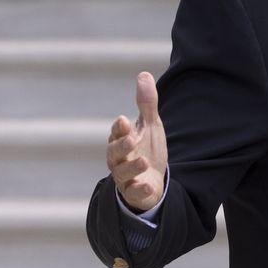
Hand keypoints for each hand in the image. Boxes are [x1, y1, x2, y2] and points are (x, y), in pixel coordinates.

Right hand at [107, 72, 167, 212]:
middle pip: (114, 153)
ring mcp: (125, 178)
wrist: (153, 180)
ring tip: (143, 161)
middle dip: (121, 146)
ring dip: (132, 167)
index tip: (125, 121)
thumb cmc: (147, 149)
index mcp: (120, 141)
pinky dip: (140, 190)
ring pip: (122, 173)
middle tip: (131, 140)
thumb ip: (146, 103)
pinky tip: (148, 185)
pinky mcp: (134, 193)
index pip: (117, 133)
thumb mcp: (150, 125)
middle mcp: (118, 159)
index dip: (120, 128)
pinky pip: (133, 193)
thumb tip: (144, 74)